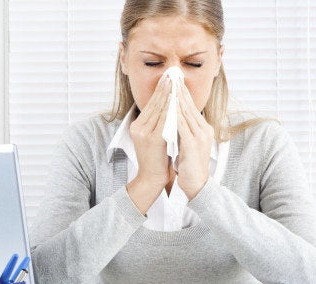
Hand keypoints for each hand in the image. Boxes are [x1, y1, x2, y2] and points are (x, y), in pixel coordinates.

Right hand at [126, 78, 170, 213]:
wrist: (152, 178)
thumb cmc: (157, 159)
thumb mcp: (154, 137)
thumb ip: (158, 122)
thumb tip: (168, 106)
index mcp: (137, 125)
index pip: (151, 103)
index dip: (160, 89)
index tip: (168, 77)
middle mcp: (138, 127)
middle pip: (154, 103)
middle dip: (164, 87)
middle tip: (172, 73)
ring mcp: (144, 132)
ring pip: (159, 109)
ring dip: (168, 94)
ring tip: (175, 81)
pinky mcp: (152, 139)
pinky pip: (164, 120)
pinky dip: (171, 108)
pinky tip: (177, 99)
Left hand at [176, 83, 213, 199]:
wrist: (197, 184)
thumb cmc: (189, 165)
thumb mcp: (187, 143)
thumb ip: (183, 129)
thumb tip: (173, 117)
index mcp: (203, 128)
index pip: (191, 106)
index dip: (182, 92)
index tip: (173, 81)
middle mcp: (204, 129)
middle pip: (190, 106)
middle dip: (179, 90)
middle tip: (171, 76)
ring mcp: (200, 136)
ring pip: (186, 113)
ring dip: (177, 99)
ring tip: (169, 86)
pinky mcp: (193, 144)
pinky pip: (183, 126)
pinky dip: (175, 115)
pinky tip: (169, 107)